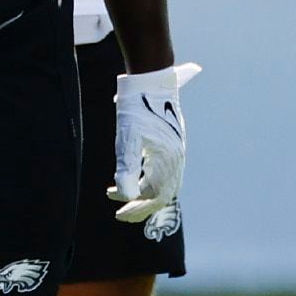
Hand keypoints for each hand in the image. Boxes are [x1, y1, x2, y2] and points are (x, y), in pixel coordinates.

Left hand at [107, 62, 201, 222]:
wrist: (151, 81)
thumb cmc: (136, 108)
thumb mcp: (127, 139)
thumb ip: (126, 169)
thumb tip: (125, 196)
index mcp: (169, 159)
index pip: (157, 196)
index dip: (139, 209)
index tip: (118, 214)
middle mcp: (176, 158)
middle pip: (163, 194)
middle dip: (141, 207)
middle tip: (119, 214)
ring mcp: (175, 152)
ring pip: (162, 184)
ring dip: (142, 195)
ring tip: (119, 197)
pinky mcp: (170, 146)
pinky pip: (161, 173)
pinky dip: (146, 182)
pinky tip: (130, 178)